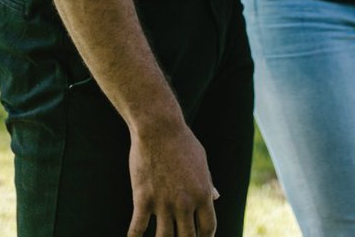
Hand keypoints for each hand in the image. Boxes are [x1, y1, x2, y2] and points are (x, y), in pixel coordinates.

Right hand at [128, 121, 218, 236]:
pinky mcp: (143, 199)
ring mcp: (163, 203)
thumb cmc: (182, 142)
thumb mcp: (201, 161)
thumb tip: (216, 197)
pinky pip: (137, 229)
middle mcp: (185, 202)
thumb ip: (208, 183)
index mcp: (203, 193)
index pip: (208, 228)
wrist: (159, 128)